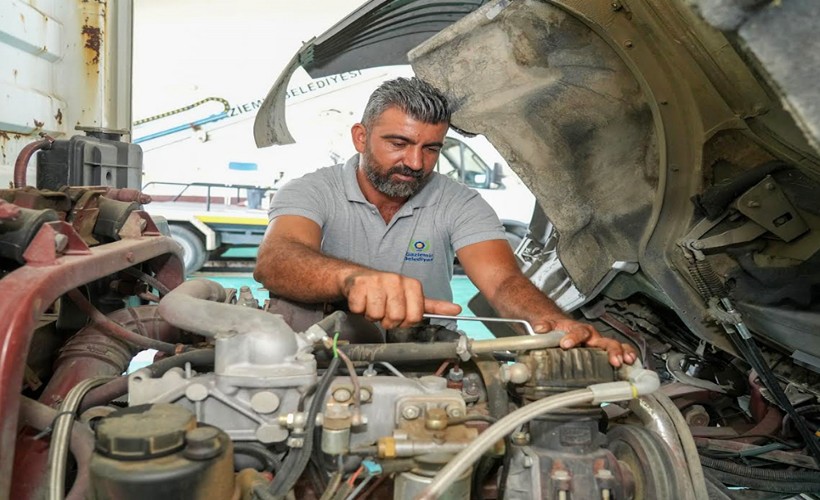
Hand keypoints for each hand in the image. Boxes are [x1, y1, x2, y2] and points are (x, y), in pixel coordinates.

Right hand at [342, 270, 460, 328]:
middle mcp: (396, 280)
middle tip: (385, 311)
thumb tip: (456, 310)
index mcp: (412, 285)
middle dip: (388, 320)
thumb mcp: (412, 297)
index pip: (414, 317)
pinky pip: (361, 309)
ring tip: (373, 305)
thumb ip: (434, 306)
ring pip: (377, 315)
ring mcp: (377, 281)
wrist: (358, 278)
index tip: (401, 315)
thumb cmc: (386, 290)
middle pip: (395, 317)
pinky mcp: (360, 285)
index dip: (405, 322)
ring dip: (372, 315)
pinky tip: (363, 300)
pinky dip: (359, 310)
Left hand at [533, 317, 636, 367]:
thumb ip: (545, 326)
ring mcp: (599, 344)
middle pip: (605, 341)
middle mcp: (592, 336)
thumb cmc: (558, 327)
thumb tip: (540, 328)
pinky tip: (632, 365)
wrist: (561, 325)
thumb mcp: (549, 325)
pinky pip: (619, 352)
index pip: (579, 332)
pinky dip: (627, 357)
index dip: (573, 338)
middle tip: (613, 360)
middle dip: (610, 350)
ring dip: (622, 353)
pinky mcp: (603, 351)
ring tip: (627, 361)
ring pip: (615, 346)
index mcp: (579, 329)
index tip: (566, 344)